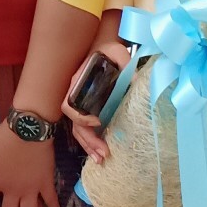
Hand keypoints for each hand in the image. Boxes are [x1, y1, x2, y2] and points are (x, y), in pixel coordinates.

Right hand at [62, 24, 127, 164]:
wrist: (103, 46)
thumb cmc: (107, 49)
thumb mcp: (117, 52)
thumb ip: (125, 64)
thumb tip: (137, 81)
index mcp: (77, 84)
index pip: (69, 106)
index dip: (80, 117)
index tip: (97, 121)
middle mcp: (75, 97)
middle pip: (75, 125)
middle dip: (88, 141)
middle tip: (103, 153)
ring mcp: (81, 105)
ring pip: (79, 131)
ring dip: (89, 146)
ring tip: (101, 160)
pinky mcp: (89, 110)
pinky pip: (86, 130)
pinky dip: (92, 142)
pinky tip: (101, 153)